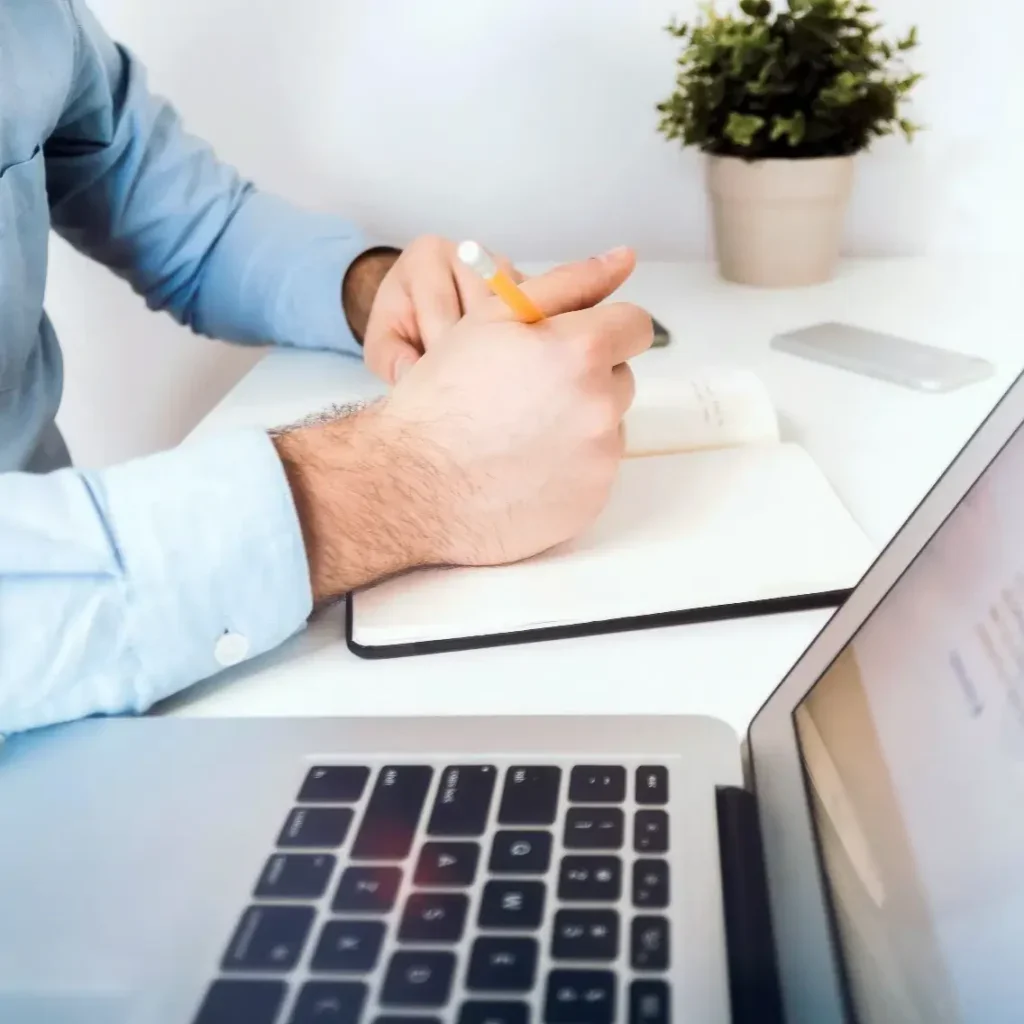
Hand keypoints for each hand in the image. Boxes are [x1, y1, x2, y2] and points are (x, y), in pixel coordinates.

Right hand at [276, 247, 649, 601]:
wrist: (412, 483)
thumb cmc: (443, 396)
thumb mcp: (493, 318)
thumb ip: (568, 283)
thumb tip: (624, 257)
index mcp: (581, 350)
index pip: (635, 325)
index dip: (602, 331)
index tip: (572, 345)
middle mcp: (600, 405)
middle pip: (621, 378)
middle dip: (586, 379)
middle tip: (528, 392)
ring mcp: (599, 458)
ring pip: (608, 426)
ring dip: (579, 424)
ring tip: (520, 433)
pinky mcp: (592, 500)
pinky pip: (595, 472)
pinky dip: (569, 468)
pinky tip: (523, 467)